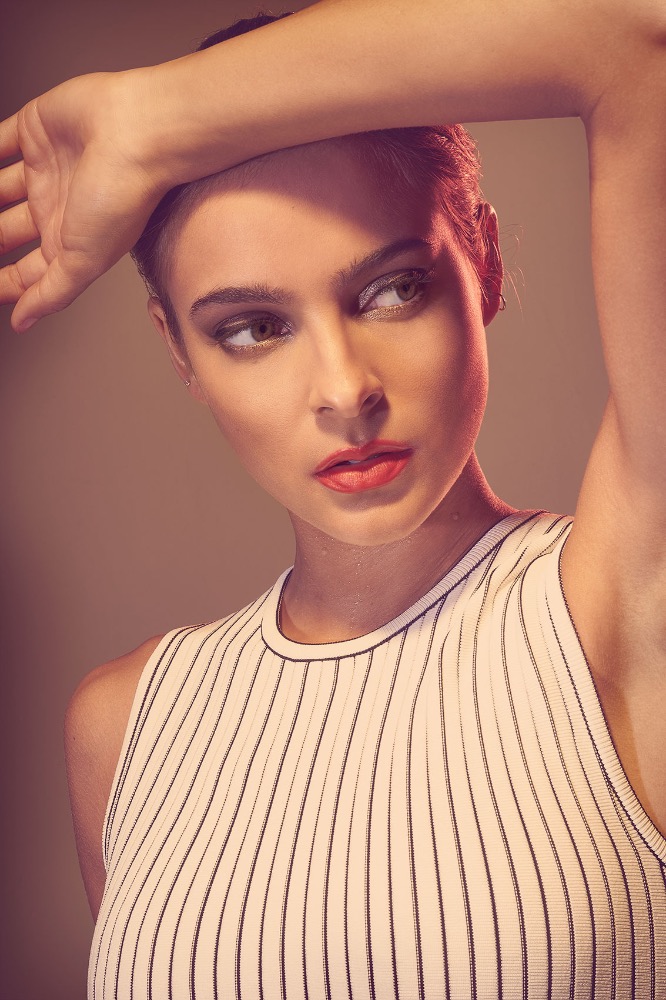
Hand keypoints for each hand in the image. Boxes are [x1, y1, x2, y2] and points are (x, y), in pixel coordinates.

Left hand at [0, 71, 166, 331]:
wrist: (137, 134)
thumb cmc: (123, 197)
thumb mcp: (83, 262)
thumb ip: (51, 294)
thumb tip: (22, 321)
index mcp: (70, 242)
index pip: (26, 271)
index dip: (3, 284)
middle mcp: (58, 207)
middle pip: (7, 232)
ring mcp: (46, 168)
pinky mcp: (36, 129)